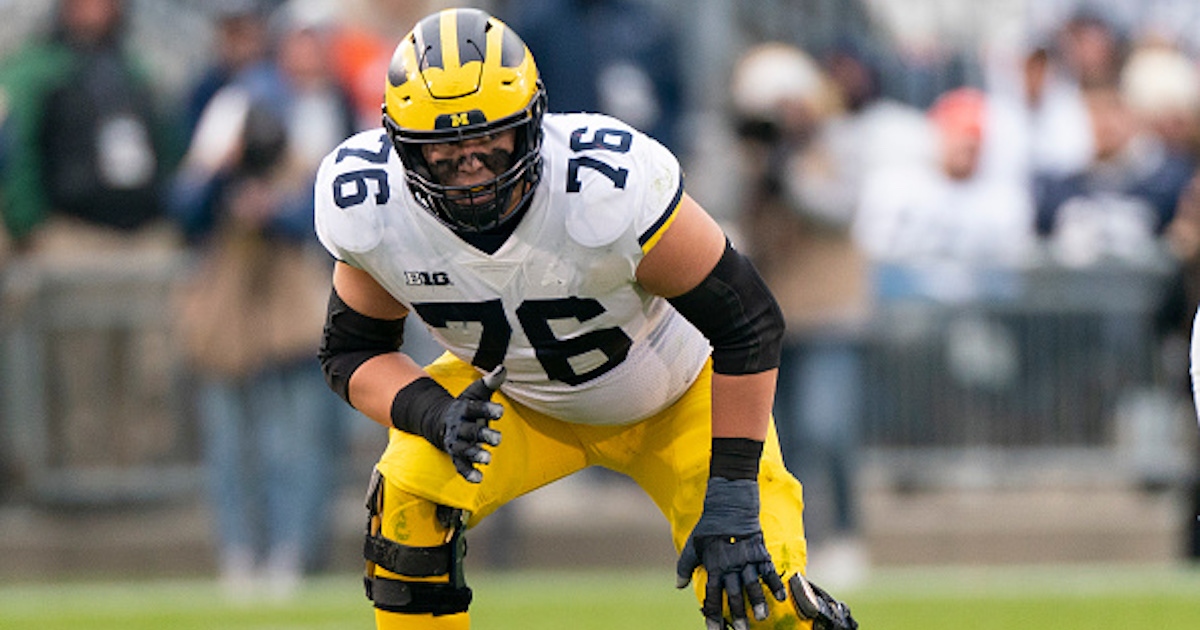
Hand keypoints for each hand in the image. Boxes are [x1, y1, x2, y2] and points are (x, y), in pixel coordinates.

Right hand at [436, 366, 505, 482]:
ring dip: (475, 455)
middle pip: (470, 431)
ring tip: (487, 459)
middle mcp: (458, 426)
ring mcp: (456, 442)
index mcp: (464, 409)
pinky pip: (460, 465)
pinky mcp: (456, 456)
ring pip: (464, 450)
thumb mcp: (476, 392)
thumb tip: (504, 367)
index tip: (501, 412)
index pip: (475, 408)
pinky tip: (479, 479)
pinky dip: (468, 473)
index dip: (487, 410)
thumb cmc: (466, 406)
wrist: (440, 421)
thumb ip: (490, 382)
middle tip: (498, 440)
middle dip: (483, 435)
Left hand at [676, 478, 787, 629]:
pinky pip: (769, 569)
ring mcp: (746, 558)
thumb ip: (685, 566)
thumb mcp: (693, 545)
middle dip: (737, 614)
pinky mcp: (760, 551)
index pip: (712, 595)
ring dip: (757, 601)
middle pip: (734, 593)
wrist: (729, 504)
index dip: (713, 614)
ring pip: (752, 584)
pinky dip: (775, 583)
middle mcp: (730, 565)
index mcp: (713, 565)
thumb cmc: (709, 527)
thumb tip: (679, 586)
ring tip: (761, 617)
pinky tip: (780, 597)